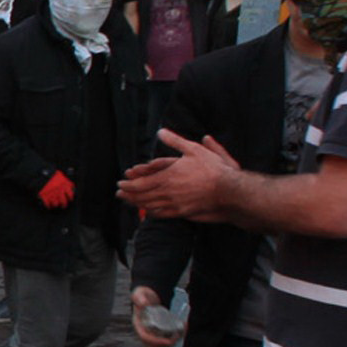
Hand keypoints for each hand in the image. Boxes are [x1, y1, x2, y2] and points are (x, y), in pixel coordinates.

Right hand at [35, 170, 76, 210]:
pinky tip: (48, 206)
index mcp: (64, 185)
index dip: (71, 197)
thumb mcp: (60, 174)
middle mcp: (59, 191)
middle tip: (63, 205)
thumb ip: (64, 180)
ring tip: (55, 205)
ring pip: (56, 204)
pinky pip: (47, 204)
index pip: (70, 194)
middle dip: (64, 204)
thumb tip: (68, 185)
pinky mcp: (44, 196)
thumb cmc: (50, 173)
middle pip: (64, 201)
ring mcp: (52, 194)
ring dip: (56, 205)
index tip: (70, 199)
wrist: (40, 174)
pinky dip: (48, 206)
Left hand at [117, 128, 242, 220]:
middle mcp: (167, 192)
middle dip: (128, 195)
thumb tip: (160, 132)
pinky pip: (161, 214)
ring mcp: (173, 204)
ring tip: (128, 202)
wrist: (228, 191)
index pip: (140, 183)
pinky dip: (151, 212)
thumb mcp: (193, 149)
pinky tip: (148, 210)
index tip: (120, 183)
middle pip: (141, 196)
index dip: (128, 184)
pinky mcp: (181, 212)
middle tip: (119, 194)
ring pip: (149, 205)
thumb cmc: (212, 169)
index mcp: (167, 176)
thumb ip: (175, 141)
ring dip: (136, 204)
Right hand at [127, 287, 175, 346]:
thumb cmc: (143, 296)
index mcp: (138, 325)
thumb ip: (140, 298)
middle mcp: (144, 331)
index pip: (145, 338)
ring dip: (172, 343)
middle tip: (177, 337)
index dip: (155, 342)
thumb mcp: (140, 294)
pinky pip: (165, 341)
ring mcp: (151, 333)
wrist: (147, 296)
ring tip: (181, 333)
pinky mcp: (159, 333)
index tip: (167, 341)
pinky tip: (182, 331)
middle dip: (166, 346)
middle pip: (153, 346)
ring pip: (160, 346)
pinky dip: (175, 339)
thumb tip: (144, 303)